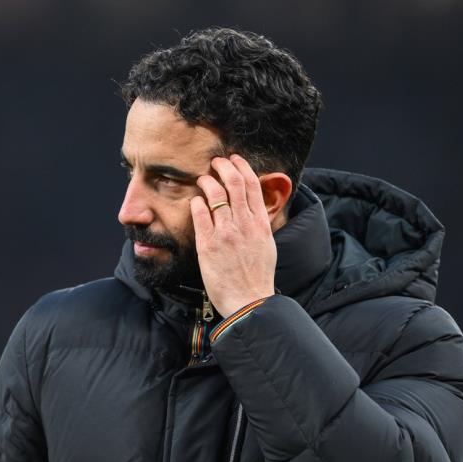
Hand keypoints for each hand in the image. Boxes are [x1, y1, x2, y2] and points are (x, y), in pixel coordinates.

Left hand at [190, 154, 276, 318]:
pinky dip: (197, 202)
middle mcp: (244, 224)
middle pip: (234, 183)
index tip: (234, 160)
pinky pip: (200, 214)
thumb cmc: (258, 277)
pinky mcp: (208, 244)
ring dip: (207, 181)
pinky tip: (195, 201)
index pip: (252, 185)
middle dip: (223, 166)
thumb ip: (259, 225)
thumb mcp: (267, 245)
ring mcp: (226, 233)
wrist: (249, 301)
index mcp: (260, 223)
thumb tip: (254, 210)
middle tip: (215, 162)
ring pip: (215, 194)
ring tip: (202, 178)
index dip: (242, 167)